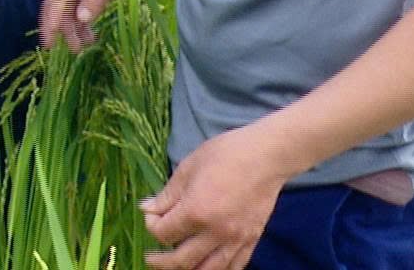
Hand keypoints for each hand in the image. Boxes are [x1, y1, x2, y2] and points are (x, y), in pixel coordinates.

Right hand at [38, 0, 150, 50]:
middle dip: (61, 28)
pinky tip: (89, 35)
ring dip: (74, 27)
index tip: (49, 42)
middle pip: (58, 4)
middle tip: (73, 50)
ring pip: (69, 8)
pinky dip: (83, 22)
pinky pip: (79, 7)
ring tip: (84, 46)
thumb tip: (81, 19)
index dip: (51, 20)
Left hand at [140, 126, 291, 269]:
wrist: (266, 156)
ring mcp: (235, 239)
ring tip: (175, 266)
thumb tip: (147, 210)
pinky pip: (234, 267)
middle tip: (151, 259)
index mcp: (196, 211)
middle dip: (161, 262)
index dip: (152, 226)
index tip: (152, 216)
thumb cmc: (225, 154)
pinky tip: (206, 266)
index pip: (164, 234)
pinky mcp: (251, 240)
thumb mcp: (188, 168)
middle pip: (181, 261)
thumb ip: (167, 195)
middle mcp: (215, 232)